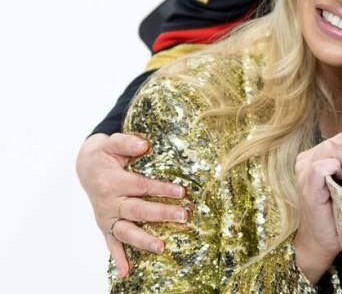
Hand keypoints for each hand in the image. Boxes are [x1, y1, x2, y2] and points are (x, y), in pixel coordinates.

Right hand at [76, 133, 186, 276]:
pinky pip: (111, 243)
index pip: (142, 186)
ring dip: (143, 240)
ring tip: (161, 248)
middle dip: (161, 213)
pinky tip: (127, 272)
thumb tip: (144, 144)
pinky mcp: (105, 225)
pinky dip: (118, 257)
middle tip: (183, 216)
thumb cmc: (104, 154)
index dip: (161, 188)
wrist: (85, 167)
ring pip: (125, 231)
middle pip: (137, 210)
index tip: (182, 191)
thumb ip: (127, 142)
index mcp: (113, 181)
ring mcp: (106, 216)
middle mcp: (108, 202)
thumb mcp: (112, 142)